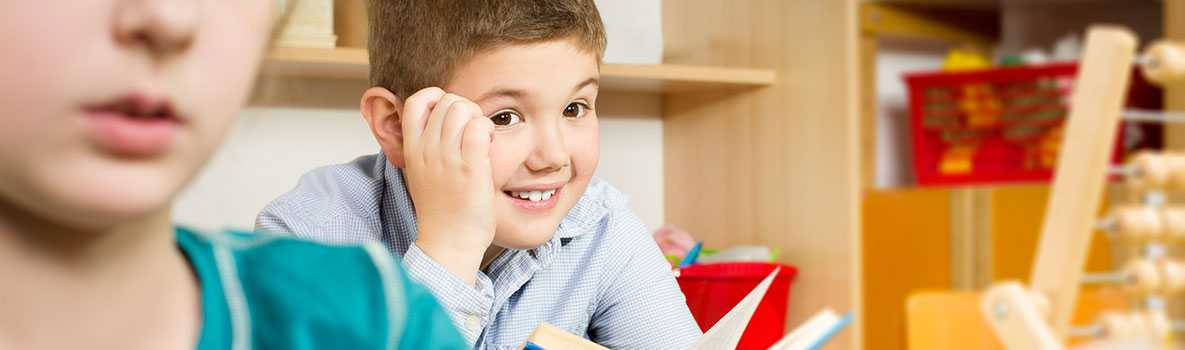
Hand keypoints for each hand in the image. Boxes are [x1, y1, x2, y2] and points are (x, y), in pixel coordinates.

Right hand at [399, 87, 495, 284]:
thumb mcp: (421, 173)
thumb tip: (440, 122)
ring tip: (482, 139)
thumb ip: (426, 147)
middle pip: (447, 101)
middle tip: (473, 131)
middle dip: (465, 109)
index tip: (451, 115)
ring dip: (478, 119)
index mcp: (412, 150)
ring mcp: (447, 158)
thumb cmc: (441, 211)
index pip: (416, 101)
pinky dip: (488, 130)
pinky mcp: (470, 169)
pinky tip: (489, 146)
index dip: (438, 98)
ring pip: (463, 109)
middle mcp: (426, 150)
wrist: (448, 242)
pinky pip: (479, 128)